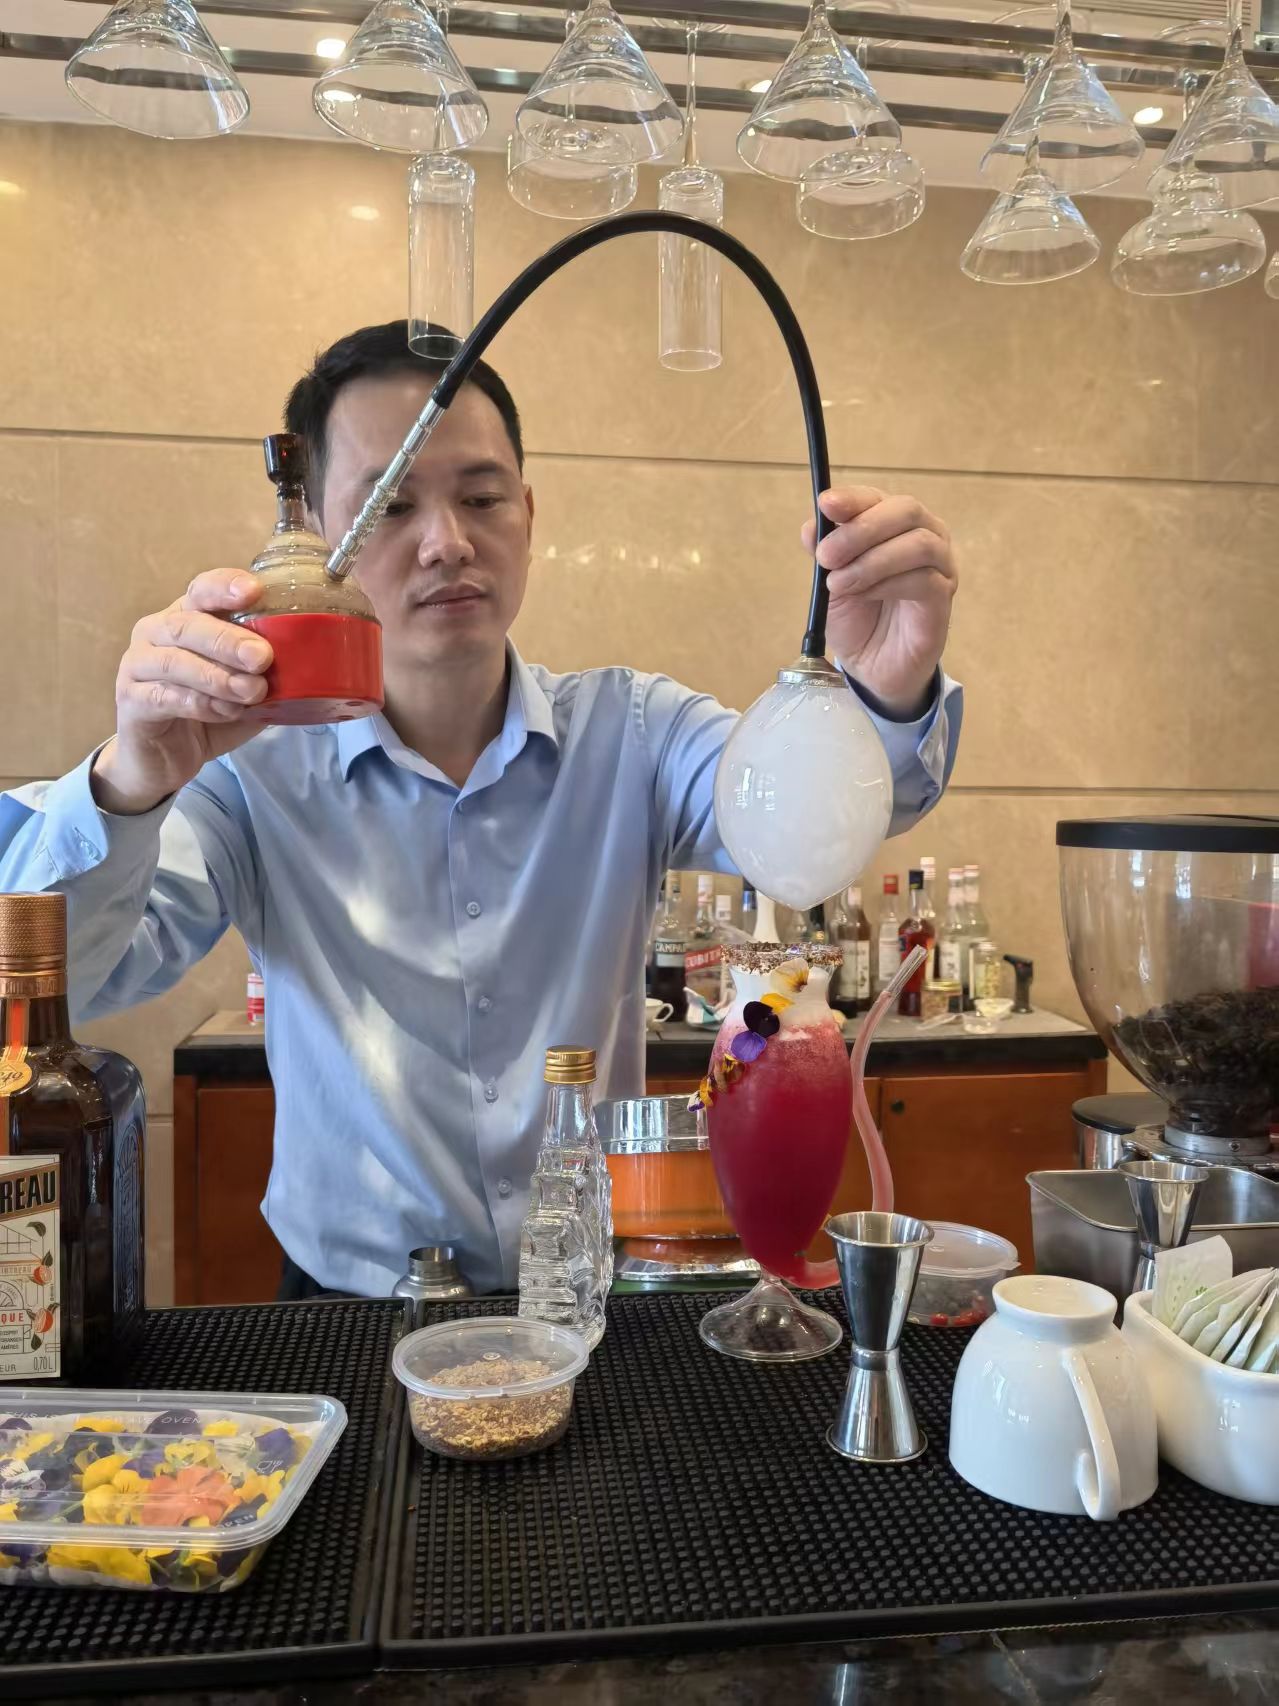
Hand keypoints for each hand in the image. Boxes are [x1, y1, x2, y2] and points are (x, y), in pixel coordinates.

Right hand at [91, 570, 272, 814]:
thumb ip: (265, 675)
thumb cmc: (207, 715)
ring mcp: (137, 665)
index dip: (225, 586)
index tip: (255, 590)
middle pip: (187, 624)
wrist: (164, 759)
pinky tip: (225, 712)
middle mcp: (155, 633)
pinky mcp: (130, 701)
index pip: (201, 590)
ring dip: (217, 676)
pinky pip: (164, 696)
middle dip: (228, 639)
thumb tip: (309, 667)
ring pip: (174, 661)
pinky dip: (199, 704)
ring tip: (251, 692)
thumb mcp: (244, 692)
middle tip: (262, 656)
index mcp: (185, 618)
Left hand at [801, 487, 956, 719]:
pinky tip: (863, 596)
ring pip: (919, 543)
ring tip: (838, 584)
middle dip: (861, 529)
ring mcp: (940, 566)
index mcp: (894, 525)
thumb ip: (824, 552)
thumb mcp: (830, 582)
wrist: (872, 665)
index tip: (826, 505)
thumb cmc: (857, 618)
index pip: (878, 498)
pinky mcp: (943, 598)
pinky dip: (887, 584)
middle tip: (826, 556)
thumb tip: (811, 527)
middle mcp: (924, 536)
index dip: (853, 499)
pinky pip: (925, 579)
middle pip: (906, 510)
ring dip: (872, 561)